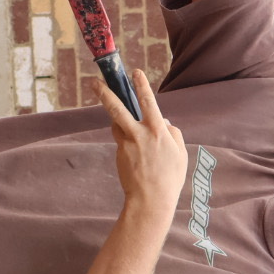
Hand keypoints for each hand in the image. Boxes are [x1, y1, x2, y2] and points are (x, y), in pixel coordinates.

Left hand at [95, 69, 186, 217]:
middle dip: (105, 93)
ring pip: (117, 124)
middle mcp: (139, 134)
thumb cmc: (169, 178)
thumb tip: (163, 122)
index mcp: (157, 131)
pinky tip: (136, 154)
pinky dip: (126, 139)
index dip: (141, 85)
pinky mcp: (119, 154)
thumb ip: (172, 133)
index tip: (135, 72)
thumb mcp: (180, 153)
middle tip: (94, 82)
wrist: (150, 201)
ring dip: (118, 119)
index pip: (148, 102)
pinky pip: (121, 140)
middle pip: (118, 109)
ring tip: (129, 129)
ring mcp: (126, 144)